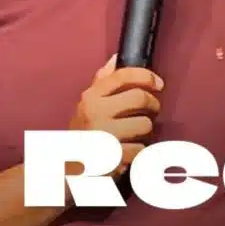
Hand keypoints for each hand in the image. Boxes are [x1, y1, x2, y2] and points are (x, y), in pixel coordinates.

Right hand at [69, 55, 163, 174]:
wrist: (66, 168)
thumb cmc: (83, 132)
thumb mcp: (88, 104)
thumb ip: (103, 82)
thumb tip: (117, 58)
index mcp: (91, 97)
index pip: (122, 75)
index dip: (146, 76)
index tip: (158, 84)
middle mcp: (94, 112)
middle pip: (139, 97)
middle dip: (153, 103)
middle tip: (152, 110)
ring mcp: (103, 134)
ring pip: (145, 124)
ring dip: (146, 131)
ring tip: (136, 134)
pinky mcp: (111, 156)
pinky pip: (141, 148)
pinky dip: (139, 151)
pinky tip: (128, 152)